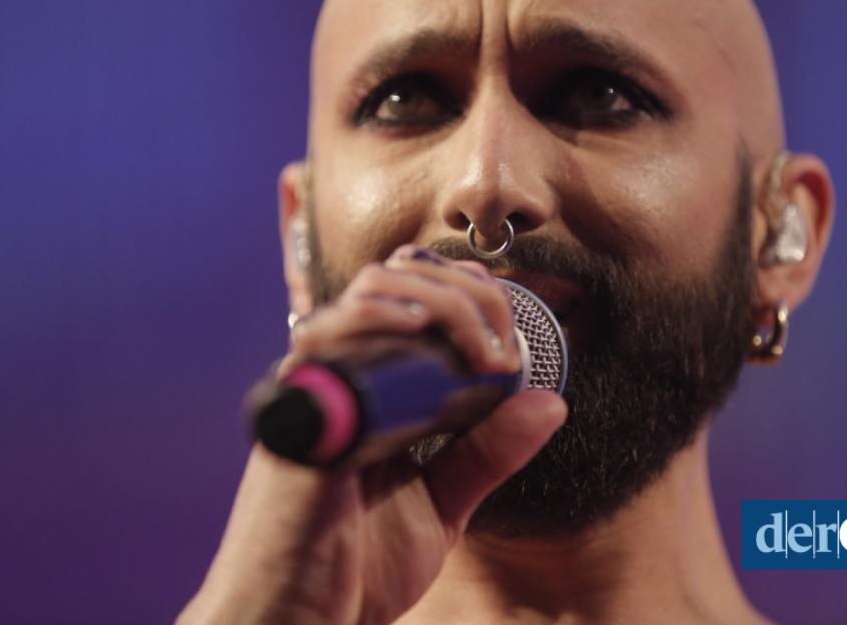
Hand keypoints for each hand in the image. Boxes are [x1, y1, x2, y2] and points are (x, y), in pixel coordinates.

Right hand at [177, 246, 567, 624]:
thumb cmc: (353, 568)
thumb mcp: (442, 504)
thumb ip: (487, 452)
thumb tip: (548, 401)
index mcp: (370, 389)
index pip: (413, 296)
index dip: (468, 290)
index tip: (510, 332)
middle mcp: (339, 377)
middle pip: (396, 279)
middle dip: (466, 293)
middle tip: (502, 347)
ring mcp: (316, 390)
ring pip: (370, 292)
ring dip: (439, 301)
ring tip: (480, 346)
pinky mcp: (298, 415)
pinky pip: (328, 339)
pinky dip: (376, 318)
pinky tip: (416, 326)